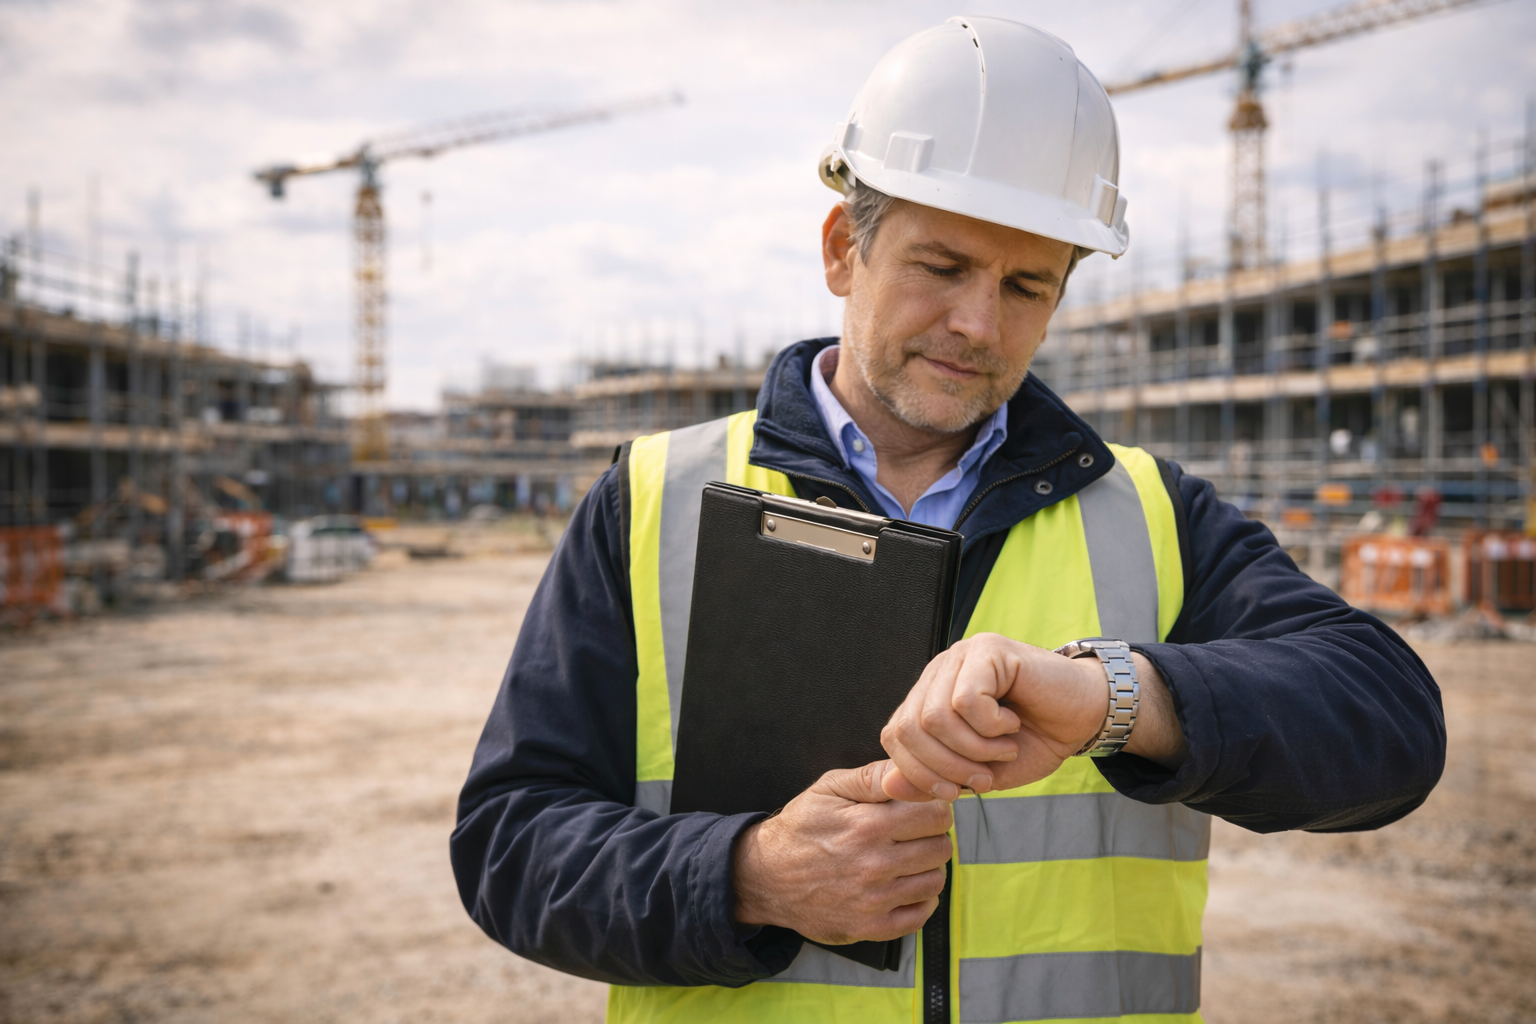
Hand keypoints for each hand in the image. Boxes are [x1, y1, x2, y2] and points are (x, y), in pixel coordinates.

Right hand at [733, 760, 953, 944]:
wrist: (766, 877)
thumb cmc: (799, 829)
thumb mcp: (828, 789)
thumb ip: (872, 776)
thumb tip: (907, 769)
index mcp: (867, 825)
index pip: (936, 816)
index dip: (934, 808)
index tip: (923, 810)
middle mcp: (874, 865)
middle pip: (940, 848)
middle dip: (933, 836)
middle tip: (914, 834)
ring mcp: (873, 900)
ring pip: (935, 882)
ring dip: (928, 868)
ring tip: (908, 858)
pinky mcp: (870, 927)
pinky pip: (920, 916)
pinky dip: (920, 900)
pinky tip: (904, 885)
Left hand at [880, 633, 1186, 801]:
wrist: (1086, 716)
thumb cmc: (1034, 741)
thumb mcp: (979, 771)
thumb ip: (932, 778)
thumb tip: (886, 786)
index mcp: (930, 695)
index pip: (895, 735)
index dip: (918, 772)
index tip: (956, 791)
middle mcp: (939, 670)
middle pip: (909, 727)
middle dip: (945, 767)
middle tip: (982, 776)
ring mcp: (961, 656)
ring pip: (935, 716)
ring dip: (973, 749)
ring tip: (1003, 749)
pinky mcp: (987, 650)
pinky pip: (966, 700)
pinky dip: (990, 727)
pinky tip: (1011, 725)